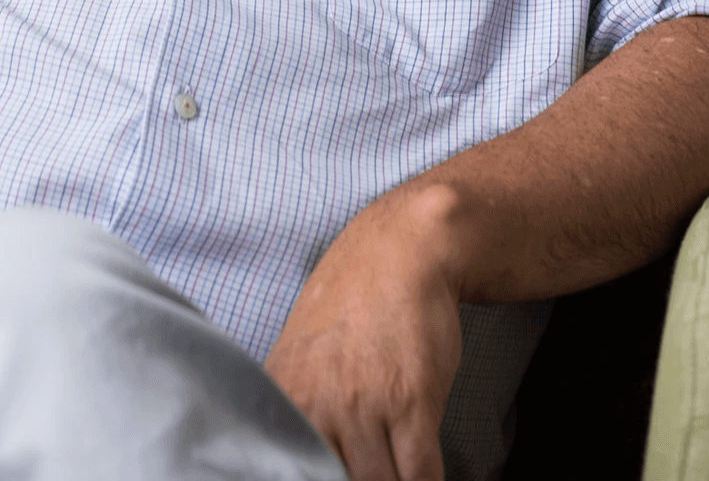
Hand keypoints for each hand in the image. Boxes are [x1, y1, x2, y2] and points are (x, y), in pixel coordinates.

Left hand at [264, 182, 461, 480]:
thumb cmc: (355, 304)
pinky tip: (426, 477)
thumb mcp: (303, 355)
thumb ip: (299, 412)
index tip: (334, 469)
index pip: (291, 470)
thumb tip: (301, 459)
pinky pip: (421, 476)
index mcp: (282, 396)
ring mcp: (363, 405)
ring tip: (399, 472)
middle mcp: (316, 405)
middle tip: (369, 467)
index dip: (317, 475)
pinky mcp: (411, 402)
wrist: (401, 251)